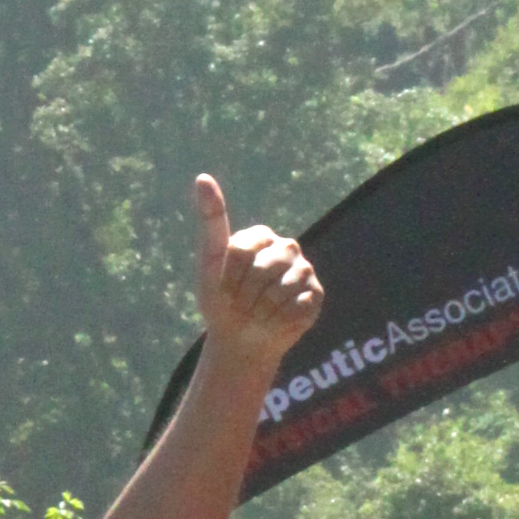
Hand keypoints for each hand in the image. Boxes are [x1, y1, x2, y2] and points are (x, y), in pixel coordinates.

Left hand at [192, 173, 322, 372]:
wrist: (240, 341)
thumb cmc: (222, 303)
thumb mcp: (208, 265)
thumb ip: (210, 221)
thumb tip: (203, 176)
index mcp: (260, 236)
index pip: (239, 252)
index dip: (228, 280)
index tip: (225, 289)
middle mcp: (286, 248)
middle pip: (262, 270)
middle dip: (245, 297)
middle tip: (243, 306)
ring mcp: (304, 270)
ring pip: (280, 290)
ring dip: (261, 312)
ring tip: (258, 314)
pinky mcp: (316, 294)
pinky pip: (296, 307)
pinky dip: (279, 321)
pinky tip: (276, 321)